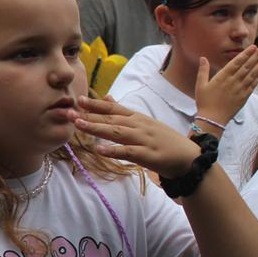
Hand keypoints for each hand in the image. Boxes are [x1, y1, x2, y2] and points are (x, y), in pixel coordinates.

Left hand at [72, 95, 201, 175]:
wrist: (188, 158)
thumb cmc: (164, 141)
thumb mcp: (144, 122)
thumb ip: (124, 112)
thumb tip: (107, 98)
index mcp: (137, 118)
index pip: (113, 109)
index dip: (96, 105)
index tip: (78, 100)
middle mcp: (139, 126)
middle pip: (111, 119)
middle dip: (89, 115)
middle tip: (69, 112)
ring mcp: (143, 140)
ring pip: (116, 133)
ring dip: (96, 128)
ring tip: (78, 125)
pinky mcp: (147, 155)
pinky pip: (127, 153)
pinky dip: (113, 151)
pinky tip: (99, 149)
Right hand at [194, 44, 257, 128]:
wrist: (212, 119)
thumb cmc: (204, 102)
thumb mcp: (200, 85)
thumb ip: (203, 71)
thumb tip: (203, 58)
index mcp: (222, 77)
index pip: (237, 62)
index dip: (246, 54)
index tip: (253, 46)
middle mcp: (233, 81)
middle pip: (247, 66)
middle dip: (257, 55)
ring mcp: (240, 89)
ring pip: (252, 73)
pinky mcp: (244, 96)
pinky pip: (253, 84)